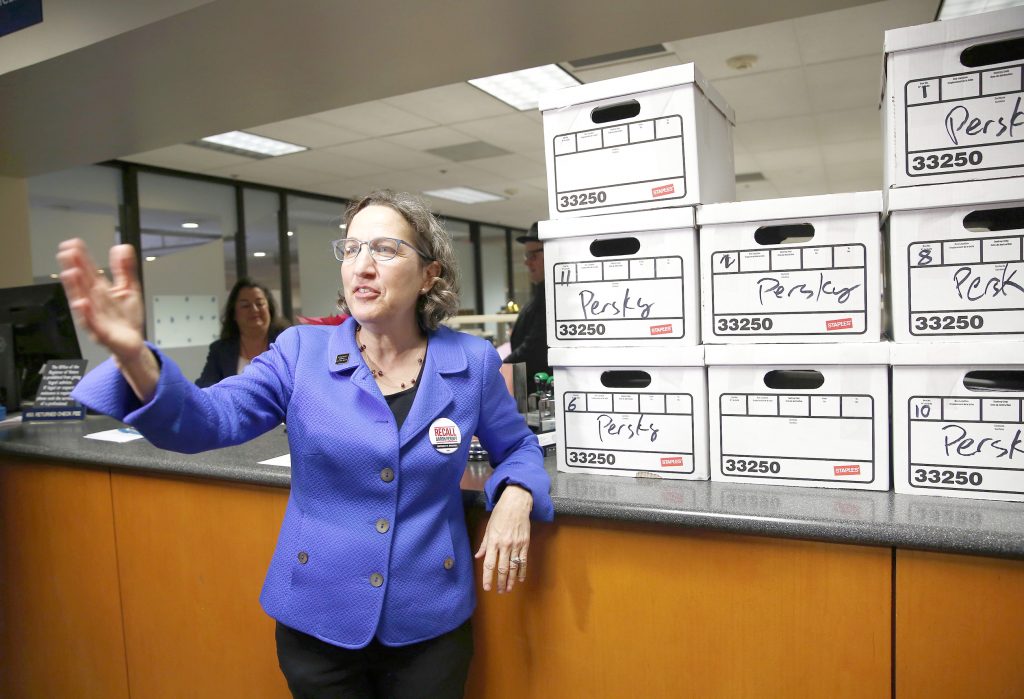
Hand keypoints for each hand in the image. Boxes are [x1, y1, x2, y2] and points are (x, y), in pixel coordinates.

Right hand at [57, 239, 157, 400]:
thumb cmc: (126, 319)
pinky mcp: (102, 333)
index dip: (82, 258)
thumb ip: (125, 269)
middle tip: (66, 253)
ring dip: (76, 288)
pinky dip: (87, 314)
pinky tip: (82, 303)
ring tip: (70, 273)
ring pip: (83, 301)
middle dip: (74, 268)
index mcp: (100, 292)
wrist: (133, 345)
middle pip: (83, 284)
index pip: (89, 271)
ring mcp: (96, 318)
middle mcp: (94, 303)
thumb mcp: (129, 289)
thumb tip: (122, 247)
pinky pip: (93, 323)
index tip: (73, 243)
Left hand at [475, 484, 532, 593]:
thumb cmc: (500, 514)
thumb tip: (478, 556)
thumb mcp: (489, 527)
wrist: (517, 504)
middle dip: (501, 582)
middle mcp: (505, 545)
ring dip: (511, 580)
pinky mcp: (525, 543)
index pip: (489, 564)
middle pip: (503, 568)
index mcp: (493, 541)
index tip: (487, 587)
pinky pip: (523, 560)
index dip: (488, 577)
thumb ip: (484, 544)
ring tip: (508, 589)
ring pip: (514, 567)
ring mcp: (516, 545)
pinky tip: (520, 579)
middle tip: (499, 591)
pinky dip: (522, 571)